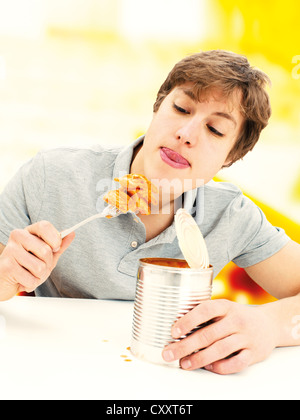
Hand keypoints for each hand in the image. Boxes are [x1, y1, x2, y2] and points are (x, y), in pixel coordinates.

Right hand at [0, 221, 74, 299]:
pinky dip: (31, 284)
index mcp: (28, 231)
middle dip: (47, 265)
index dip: (54, 238)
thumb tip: (72, 233)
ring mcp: (10, 251)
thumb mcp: (46, 256)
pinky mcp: (6, 267)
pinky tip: (22, 281)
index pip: (44, 226)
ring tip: (29, 274)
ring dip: (39, 277)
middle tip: (38, 268)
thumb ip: (59, 245)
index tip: (55, 248)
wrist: (6, 281)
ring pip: (40, 267)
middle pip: (46, 250)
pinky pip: (31, 280)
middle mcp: (18, 237)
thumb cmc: (27, 266)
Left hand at [162, 299, 278, 374]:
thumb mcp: (224, 308)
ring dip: (199, 358)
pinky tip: (208, 367)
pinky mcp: (253, 353)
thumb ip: (206, 314)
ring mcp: (246, 337)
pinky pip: (235, 363)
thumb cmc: (238, 316)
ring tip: (184, 363)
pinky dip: (220, 366)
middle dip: (185, 345)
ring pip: (220, 350)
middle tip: (169, 353)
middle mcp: (236, 320)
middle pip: (208, 334)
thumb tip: (177, 325)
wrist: (269, 324)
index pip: (205, 310)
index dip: (188, 320)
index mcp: (226, 306)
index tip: (173, 331)